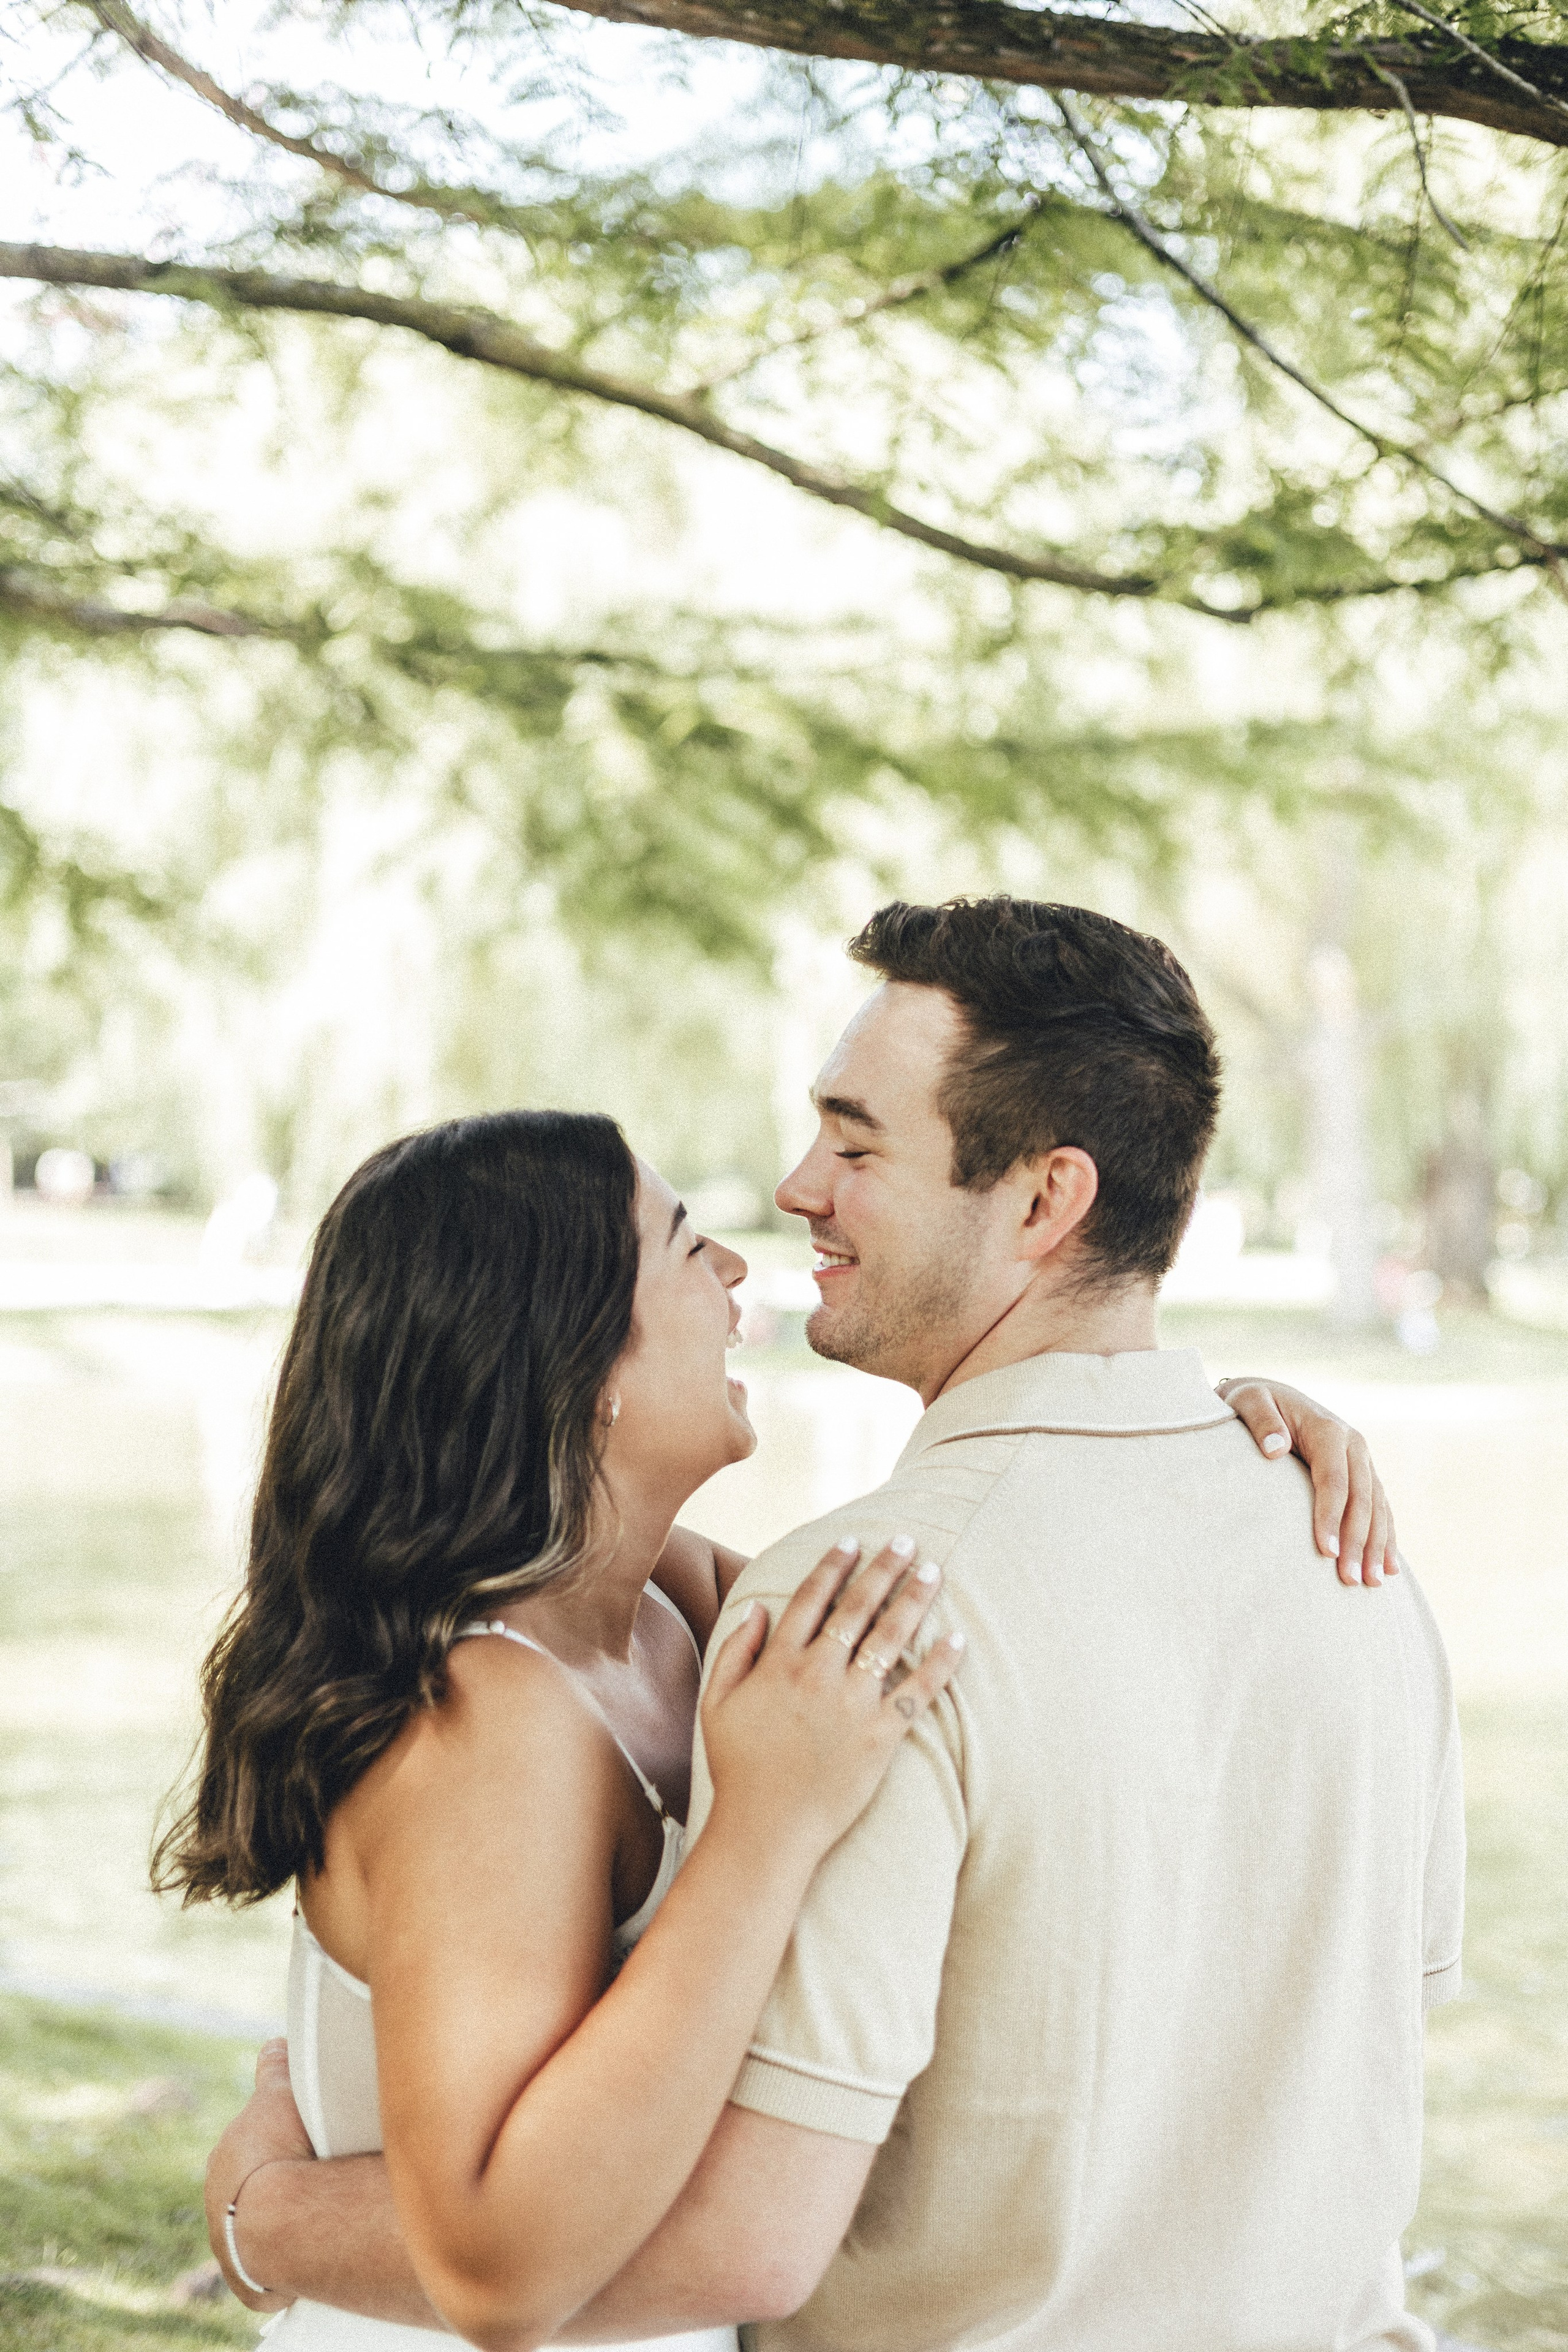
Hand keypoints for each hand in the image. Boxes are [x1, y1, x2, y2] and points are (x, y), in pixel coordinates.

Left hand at [204, 2036, 312, 2311]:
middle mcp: (218, 2197)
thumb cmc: (286, 2148)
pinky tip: (308, 2250)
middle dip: (278, 2175)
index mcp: (226, 2153)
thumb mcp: (282, 2094)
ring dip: (283, 2217)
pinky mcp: (246, 2281)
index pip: (249, 2135)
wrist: (279, 2218)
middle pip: (253, 2181)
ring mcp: (228, 2241)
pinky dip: (286, 2259)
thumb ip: (275, 2068)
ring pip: (259, 2223)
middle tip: (317, 2171)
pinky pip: (269, 2266)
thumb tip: (271, 2043)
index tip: (289, 2131)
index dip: (272, 2131)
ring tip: (319, 2212)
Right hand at [700, 1537, 962, 1856]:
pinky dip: (938, 1664)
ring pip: (889, 1638)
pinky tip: (956, 1639)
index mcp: (778, 1664)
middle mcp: (817, 1675)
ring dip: (914, 1600)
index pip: (810, 1600)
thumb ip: (735, 1650)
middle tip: (907, 1541)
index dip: (832, 1567)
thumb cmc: (738, 1768)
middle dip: (883, 1569)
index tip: (851, 1542)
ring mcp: (851, 1704)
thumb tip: (758, 1608)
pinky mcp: (879, 1736)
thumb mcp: (716, 1703)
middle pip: (856, 1609)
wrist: (766, 1830)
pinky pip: (916, 1692)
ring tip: (934, 1572)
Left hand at [1218, 1378, 1397, 1586]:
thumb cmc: (1253, 1402)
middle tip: (1349, 1579)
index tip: (1325, 1551)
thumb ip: (1261, 1421)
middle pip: (1361, 1500)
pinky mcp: (1363, 1474)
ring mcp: (1362, 1460)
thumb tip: (1275, 1449)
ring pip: (1377, 1508)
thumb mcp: (1249, 1401)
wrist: (1270, 1395)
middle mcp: (1353, 1445)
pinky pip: (1380, 1509)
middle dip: (1357, 1542)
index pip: (1334, 1480)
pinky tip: (1388, 1567)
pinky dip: (1385, 1538)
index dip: (1331, 1516)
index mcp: (1328, 1429)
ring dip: (1376, 1547)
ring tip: (1371, 1583)